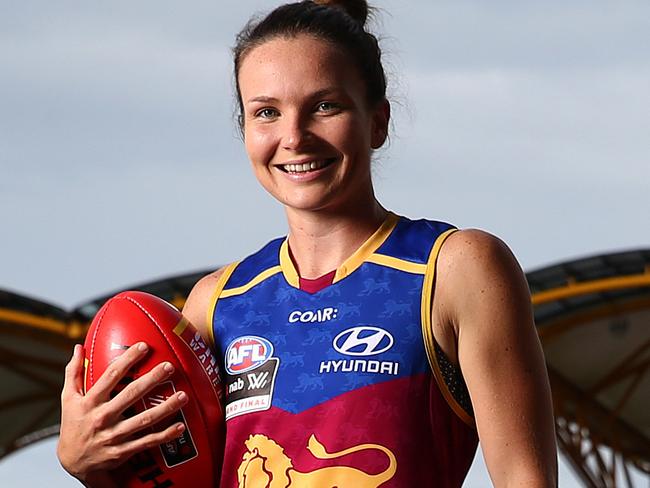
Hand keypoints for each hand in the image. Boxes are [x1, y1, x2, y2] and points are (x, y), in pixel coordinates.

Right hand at [57, 343, 188, 484]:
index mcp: (91, 401)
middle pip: (131, 394)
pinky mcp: (123, 451)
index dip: (127, 360)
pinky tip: (181, 426)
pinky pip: (147, 441)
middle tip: (169, 366)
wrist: (72, 462)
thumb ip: (73, 372)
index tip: (143, 346)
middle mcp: (103, 417)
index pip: (111, 376)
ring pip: (144, 419)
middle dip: (152, 379)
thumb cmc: (73, 424)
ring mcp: (114, 435)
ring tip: (183, 395)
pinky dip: (165, 435)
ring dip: (165, 408)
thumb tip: (78, 346)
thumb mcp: (68, 398)